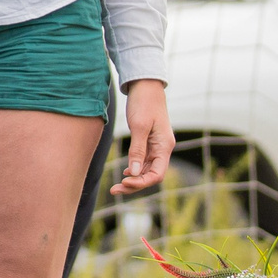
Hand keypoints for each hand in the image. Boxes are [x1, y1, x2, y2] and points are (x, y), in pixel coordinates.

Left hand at [111, 79, 175, 195]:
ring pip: (146, 170)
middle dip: (134, 185)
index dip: (141, 183)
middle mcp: (163, 149)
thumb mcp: (139, 126)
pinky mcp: (149, 142)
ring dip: (133, 179)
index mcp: (164, 146)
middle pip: (151, 175)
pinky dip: (135, 169)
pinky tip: (125, 172)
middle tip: (114, 190)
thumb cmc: (143, 103)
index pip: (156, 175)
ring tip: (116, 186)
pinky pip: (144, 161)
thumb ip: (137, 150)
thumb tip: (133, 173)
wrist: (145, 86)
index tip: (123, 182)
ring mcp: (157, 146)